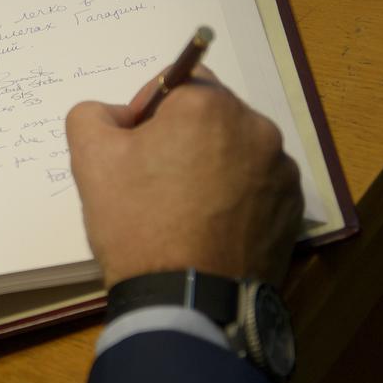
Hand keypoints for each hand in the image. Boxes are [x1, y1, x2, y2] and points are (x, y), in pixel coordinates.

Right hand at [66, 66, 302, 287]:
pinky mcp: (293, 209)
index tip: (134, 148)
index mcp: (208, 107)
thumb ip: (93, 114)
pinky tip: (210, 227)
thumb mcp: (89, 158)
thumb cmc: (137, 223)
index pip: (177, 81)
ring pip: (236, 150)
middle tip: (154, 181)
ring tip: (184, 209)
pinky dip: (236, 196)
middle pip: (211, 116)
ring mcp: (281, 172)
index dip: (148, 110)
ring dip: (212, 164)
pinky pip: (258, 186)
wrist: (187, 300)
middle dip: (182, 137)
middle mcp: (256, 129)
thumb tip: (118, 116)